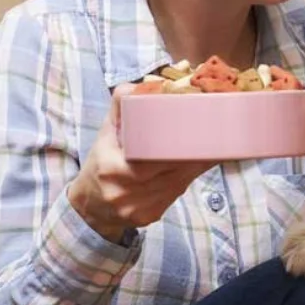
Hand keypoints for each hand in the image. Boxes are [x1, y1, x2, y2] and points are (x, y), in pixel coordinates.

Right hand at [68, 83, 217, 242]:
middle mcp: (124, 191)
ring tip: (209, 151)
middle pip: (172, 170)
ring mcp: (137, 208)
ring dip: (195, 168)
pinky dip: (184, 181)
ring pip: (178, 183)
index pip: (156, 155)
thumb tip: (138, 86)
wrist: (90, 205)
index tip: (201, 132)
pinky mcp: (148, 218)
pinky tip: (191, 170)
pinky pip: (174, 196)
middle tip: (214, 138)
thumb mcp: (106, 133)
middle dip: (195, 155)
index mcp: (113, 167)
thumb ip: (120, 107)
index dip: (182, 146)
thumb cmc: (101, 162)